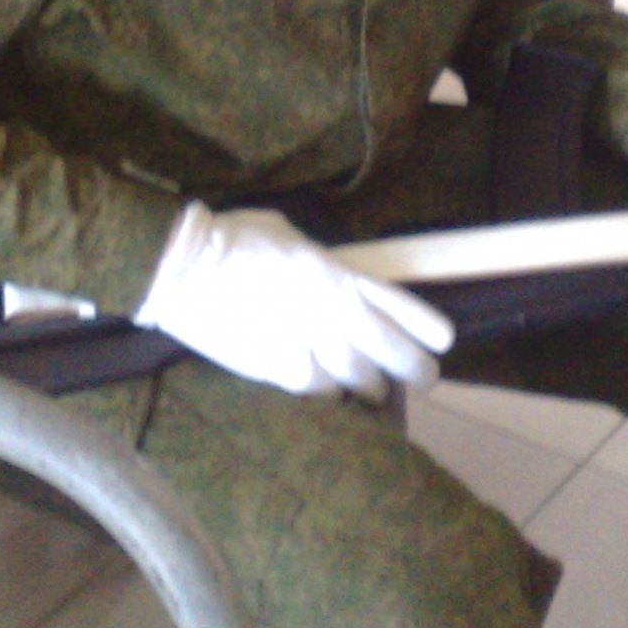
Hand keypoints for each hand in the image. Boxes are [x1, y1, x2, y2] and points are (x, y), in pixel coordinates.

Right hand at [135, 202, 454, 398]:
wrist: (183, 268)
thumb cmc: (233, 238)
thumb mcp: (289, 235)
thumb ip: (322, 262)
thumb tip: (337, 276)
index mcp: (335, 272)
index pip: (397, 304)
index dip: (425, 326)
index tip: (444, 342)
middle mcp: (329, 310)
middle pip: (389, 350)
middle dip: (414, 369)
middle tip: (424, 379)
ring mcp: (305, 342)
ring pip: (360, 378)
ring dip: (374, 386)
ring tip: (378, 390)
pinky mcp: (277, 368)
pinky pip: (321, 390)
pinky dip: (332, 393)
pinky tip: (333, 391)